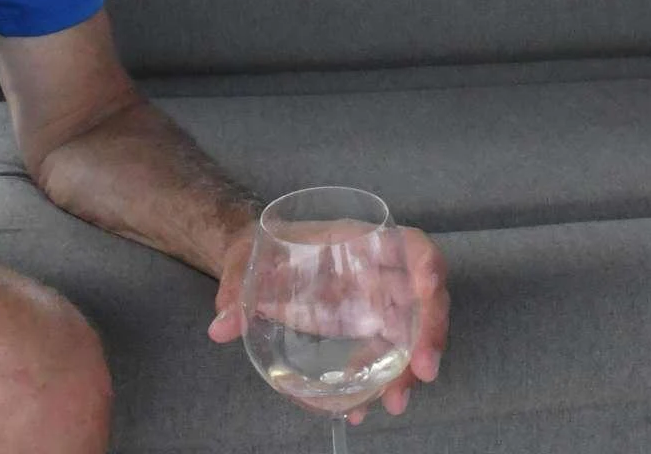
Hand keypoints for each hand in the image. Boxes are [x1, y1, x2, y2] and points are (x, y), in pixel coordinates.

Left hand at [208, 225, 448, 423]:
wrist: (258, 265)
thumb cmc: (261, 250)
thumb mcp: (245, 260)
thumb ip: (235, 288)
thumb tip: (220, 325)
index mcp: (360, 242)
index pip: (409, 244)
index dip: (426, 262)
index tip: (429, 287)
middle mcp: (379, 272)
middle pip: (424, 297)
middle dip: (430, 332)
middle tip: (423, 371)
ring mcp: (378, 302)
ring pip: (414, 332)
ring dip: (410, 369)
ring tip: (395, 403)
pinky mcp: (369, 329)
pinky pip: (388, 356)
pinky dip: (381, 382)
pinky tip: (363, 408)